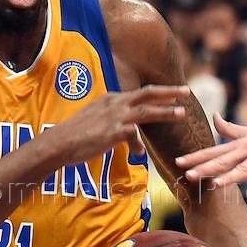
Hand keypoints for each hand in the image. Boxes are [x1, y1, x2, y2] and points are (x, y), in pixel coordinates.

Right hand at [58, 84, 188, 163]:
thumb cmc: (75, 135)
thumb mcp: (96, 121)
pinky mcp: (112, 131)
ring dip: (166, 111)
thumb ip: (115, 123)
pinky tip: (138, 154)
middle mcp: (114, 103)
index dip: (158, 94)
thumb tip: (131, 135)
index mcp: (111, 99)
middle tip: (187, 92)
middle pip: (147, 94)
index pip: (139, 94)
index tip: (173, 95)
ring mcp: (114, 117)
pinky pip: (133, 135)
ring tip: (182, 113)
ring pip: (146, 110)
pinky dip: (138, 144)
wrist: (59, 143)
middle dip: (169, 93)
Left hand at [177, 114, 246, 186]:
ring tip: (214, 183)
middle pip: (223, 160)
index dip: (196, 157)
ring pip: (243, 167)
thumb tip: (214, 115)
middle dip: (205, 168)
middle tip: (188, 175)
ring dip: (228, 175)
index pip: (213, 151)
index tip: (178, 161)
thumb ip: (230, 128)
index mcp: (239, 144)